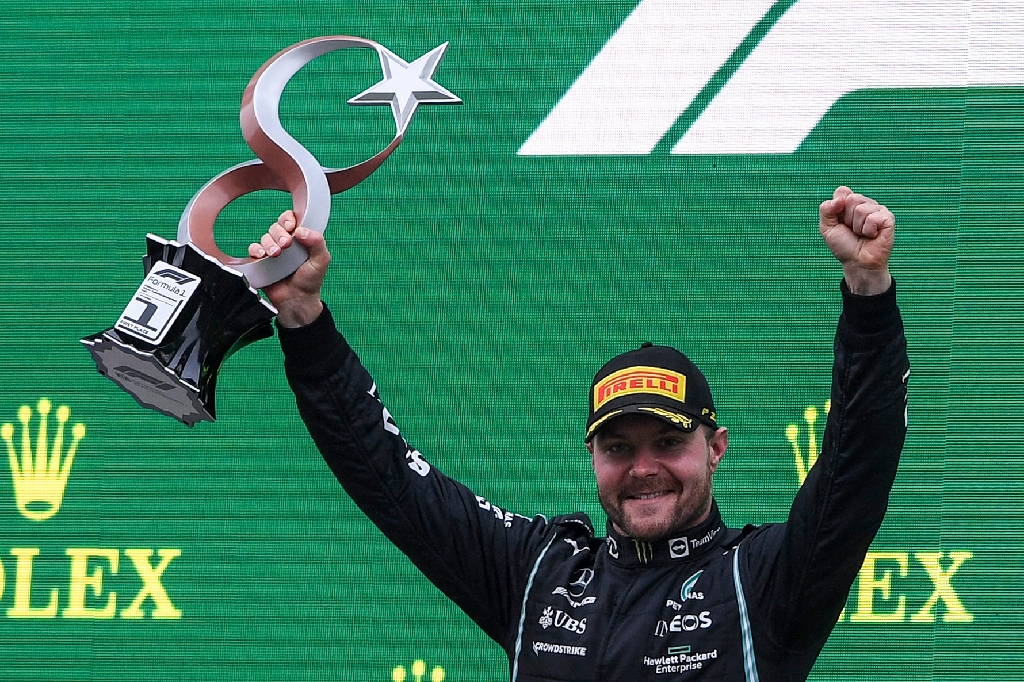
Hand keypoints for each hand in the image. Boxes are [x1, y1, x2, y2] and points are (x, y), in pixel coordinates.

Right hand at [248, 210, 329, 327]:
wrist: (296, 301)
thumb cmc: (310, 281)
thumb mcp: (321, 260)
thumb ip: (317, 242)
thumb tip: (302, 230)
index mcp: (301, 239)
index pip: (291, 220)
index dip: (288, 219)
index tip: (291, 226)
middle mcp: (286, 243)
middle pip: (276, 227)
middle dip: (279, 233)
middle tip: (286, 244)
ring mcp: (272, 251)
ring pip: (265, 237)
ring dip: (269, 242)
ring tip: (276, 254)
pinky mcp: (261, 261)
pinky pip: (253, 249)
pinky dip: (256, 250)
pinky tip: (262, 256)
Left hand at [819, 186, 893, 294]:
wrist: (857, 263)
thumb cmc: (844, 246)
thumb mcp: (827, 227)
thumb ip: (826, 209)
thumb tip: (839, 199)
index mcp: (851, 203)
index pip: (842, 191)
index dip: (837, 208)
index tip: (840, 222)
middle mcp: (865, 203)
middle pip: (852, 198)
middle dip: (847, 218)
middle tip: (852, 230)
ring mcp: (878, 210)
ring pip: (861, 209)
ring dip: (857, 226)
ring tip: (862, 234)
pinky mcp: (888, 218)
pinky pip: (873, 218)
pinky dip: (868, 230)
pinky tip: (872, 235)